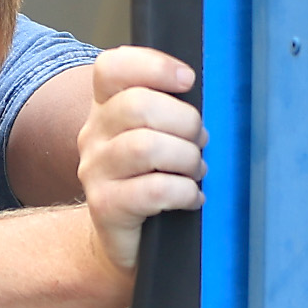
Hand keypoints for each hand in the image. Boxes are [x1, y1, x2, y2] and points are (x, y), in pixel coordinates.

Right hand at [73, 47, 205, 272]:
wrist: (126, 242)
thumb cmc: (152, 182)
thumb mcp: (160, 136)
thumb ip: (172, 110)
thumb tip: (213, 96)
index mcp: (106, 107)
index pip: (112, 67)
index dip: (153, 65)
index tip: (188, 80)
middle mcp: (93, 134)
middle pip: (137, 106)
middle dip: (184, 122)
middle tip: (200, 143)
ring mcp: (95, 171)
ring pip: (145, 147)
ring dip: (185, 159)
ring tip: (195, 172)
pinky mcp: (105, 206)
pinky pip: (153, 190)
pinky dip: (183, 192)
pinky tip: (191, 198)